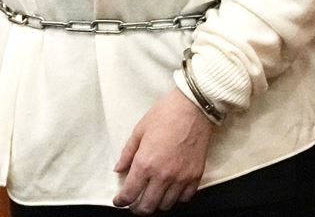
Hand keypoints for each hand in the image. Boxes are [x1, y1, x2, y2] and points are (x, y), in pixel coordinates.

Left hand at [113, 88, 213, 214]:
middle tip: (133, 204)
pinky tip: (170, 190)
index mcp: (146, 163)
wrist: (193, 108)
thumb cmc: (166, 114)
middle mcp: (163, 174)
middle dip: (137, 208)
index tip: (119, 201)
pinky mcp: (195, 176)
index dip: (121, 201)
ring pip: (166, 205)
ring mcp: (181, 177)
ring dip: (156, 204)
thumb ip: (127, 153)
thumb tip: (119, 168)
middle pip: (148, 206)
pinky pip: (184, 197)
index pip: (130, 193)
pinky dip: (175, 198)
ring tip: (151, 196)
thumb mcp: (139, 130)